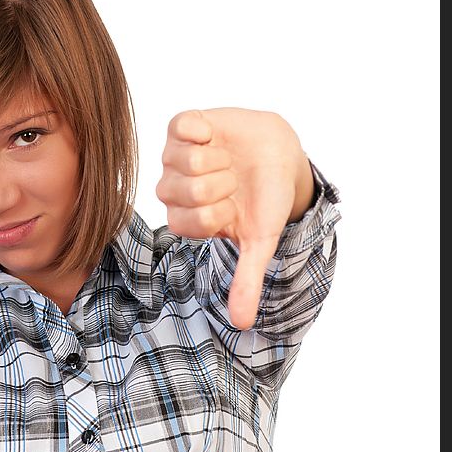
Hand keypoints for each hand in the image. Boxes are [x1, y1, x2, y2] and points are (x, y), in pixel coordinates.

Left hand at [156, 108, 314, 329]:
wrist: (279, 154)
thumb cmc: (264, 199)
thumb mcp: (259, 240)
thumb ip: (246, 279)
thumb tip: (242, 325)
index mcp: (184, 219)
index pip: (190, 221)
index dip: (220, 212)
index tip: (234, 207)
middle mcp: (172, 189)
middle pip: (186, 191)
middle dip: (221, 185)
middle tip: (233, 181)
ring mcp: (174, 156)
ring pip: (185, 160)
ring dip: (219, 159)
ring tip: (228, 159)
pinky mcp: (181, 126)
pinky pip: (181, 126)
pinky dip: (205, 130)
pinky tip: (215, 135)